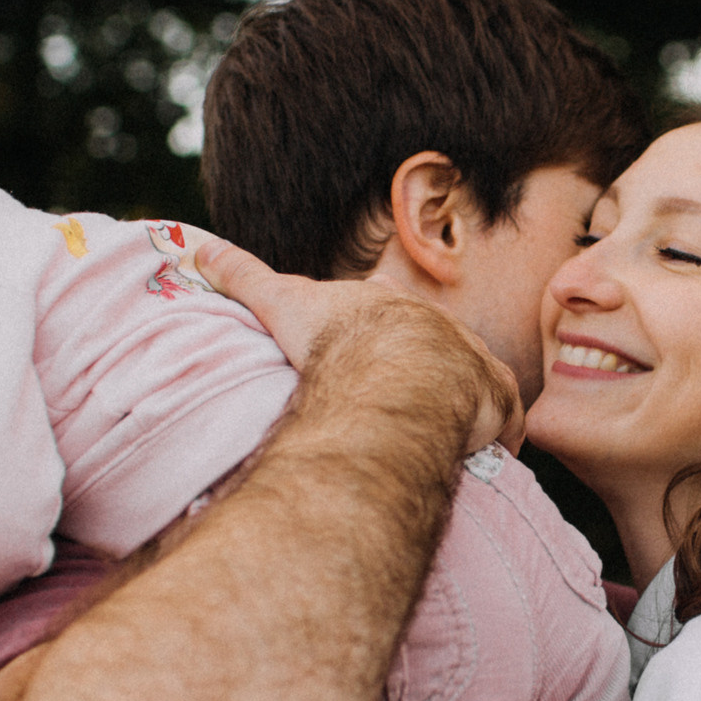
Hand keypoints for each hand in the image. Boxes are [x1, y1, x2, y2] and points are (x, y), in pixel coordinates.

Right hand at [195, 236, 521, 453]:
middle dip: (429, 370)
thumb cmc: (335, 339)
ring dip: (463, 406)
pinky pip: (504, 420)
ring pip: (473, 383)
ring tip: (444, 434)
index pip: (390, 315)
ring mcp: (475, 359)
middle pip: (437, 348)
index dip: (383, 335)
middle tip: (409, 404)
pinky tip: (480, 453)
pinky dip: (494, 436)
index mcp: (391, 305)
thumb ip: (243, 276)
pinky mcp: (500, 396)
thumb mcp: (281, 301)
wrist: (392, 371)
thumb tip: (196, 247)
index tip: (374, 354)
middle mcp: (441, 326)